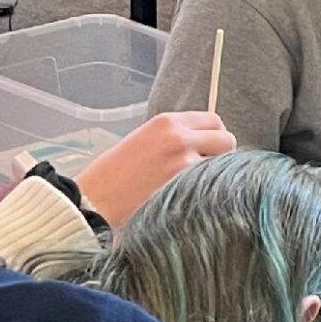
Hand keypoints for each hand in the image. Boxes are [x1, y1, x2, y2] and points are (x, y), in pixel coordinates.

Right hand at [76, 111, 234, 226]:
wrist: (93, 200)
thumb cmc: (112, 175)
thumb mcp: (142, 140)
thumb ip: (173, 137)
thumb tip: (202, 143)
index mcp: (166, 122)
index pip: (214, 121)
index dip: (214, 136)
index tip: (209, 149)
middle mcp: (180, 137)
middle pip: (227, 140)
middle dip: (221, 155)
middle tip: (206, 170)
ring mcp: (185, 163)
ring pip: (223, 165)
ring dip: (215, 175)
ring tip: (195, 186)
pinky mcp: (186, 187)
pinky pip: (213, 186)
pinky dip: (209, 192)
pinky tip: (192, 198)